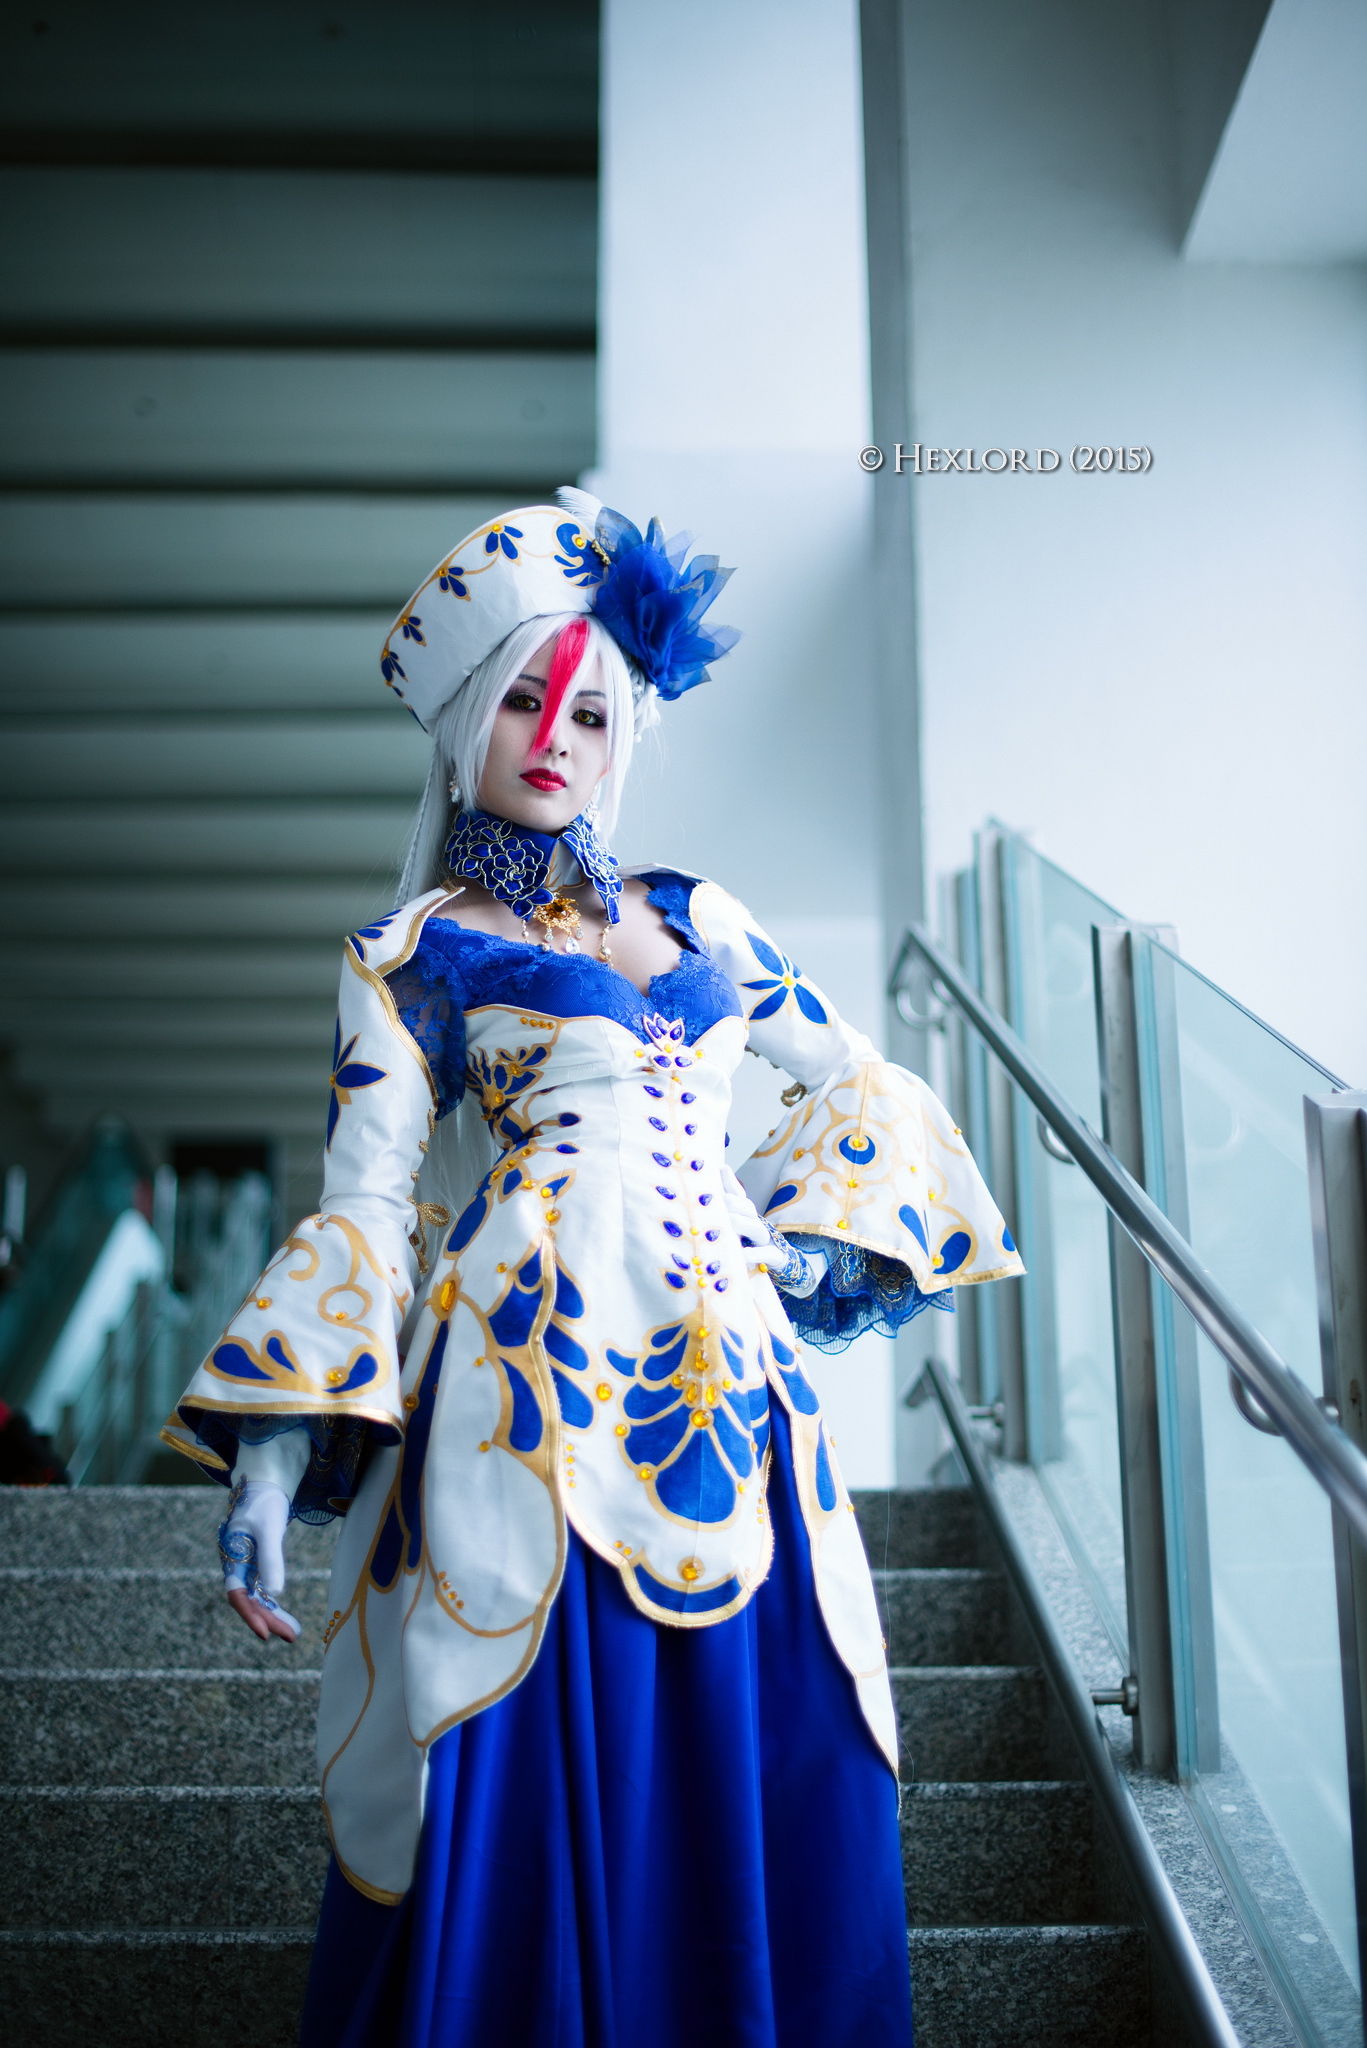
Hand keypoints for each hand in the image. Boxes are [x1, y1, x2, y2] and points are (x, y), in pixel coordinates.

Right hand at [219, 1478, 299, 1642]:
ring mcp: (245, 1562)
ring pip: (256, 1595)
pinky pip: (261, 1586)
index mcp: (231, 1556)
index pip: (238, 1594)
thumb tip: (275, 1592)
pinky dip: (273, 1600)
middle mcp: (235, 1563)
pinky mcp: (256, 1559)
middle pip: (249, 1599)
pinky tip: (284, 1613)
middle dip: (268, 1619)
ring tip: (293, 1632)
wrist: (265, 1480)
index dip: (251, 1615)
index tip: (266, 1634)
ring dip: (272, 1613)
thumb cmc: (265, 1500)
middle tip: (292, 1637)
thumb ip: (270, 1558)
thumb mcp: (270, 1528)